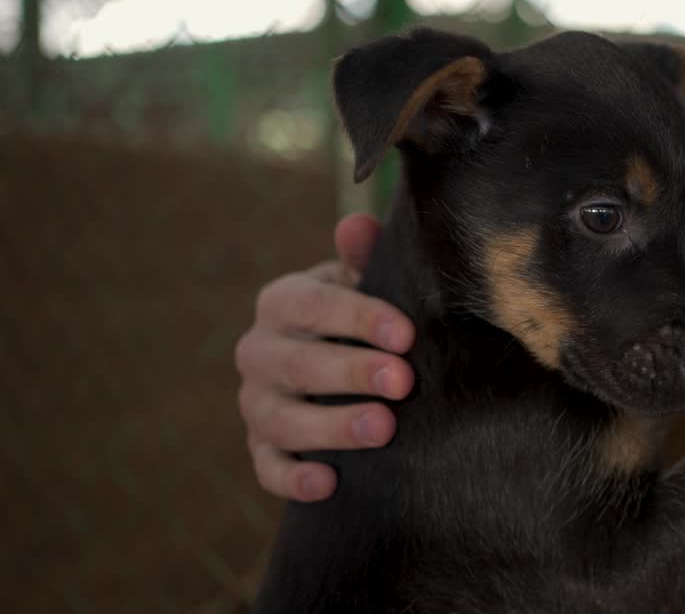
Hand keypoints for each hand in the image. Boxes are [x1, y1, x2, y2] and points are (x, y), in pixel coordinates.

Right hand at [234, 214, 415, 500]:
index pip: (313, 305)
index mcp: (282, 302)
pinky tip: (329, 484)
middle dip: (353, 373)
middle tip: (403, 383)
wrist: (337, 366)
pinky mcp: (261, 448)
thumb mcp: (361, 282)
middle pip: (299, 365)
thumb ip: (361, 256)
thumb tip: (357, 224)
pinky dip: (293, 479)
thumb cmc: (358, 316)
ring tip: (383, 429)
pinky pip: (268, 469)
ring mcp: (256, 403)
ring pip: (282, 420)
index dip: (358, 318)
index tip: (405, 335)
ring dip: (332, 427)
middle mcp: (259, 351)